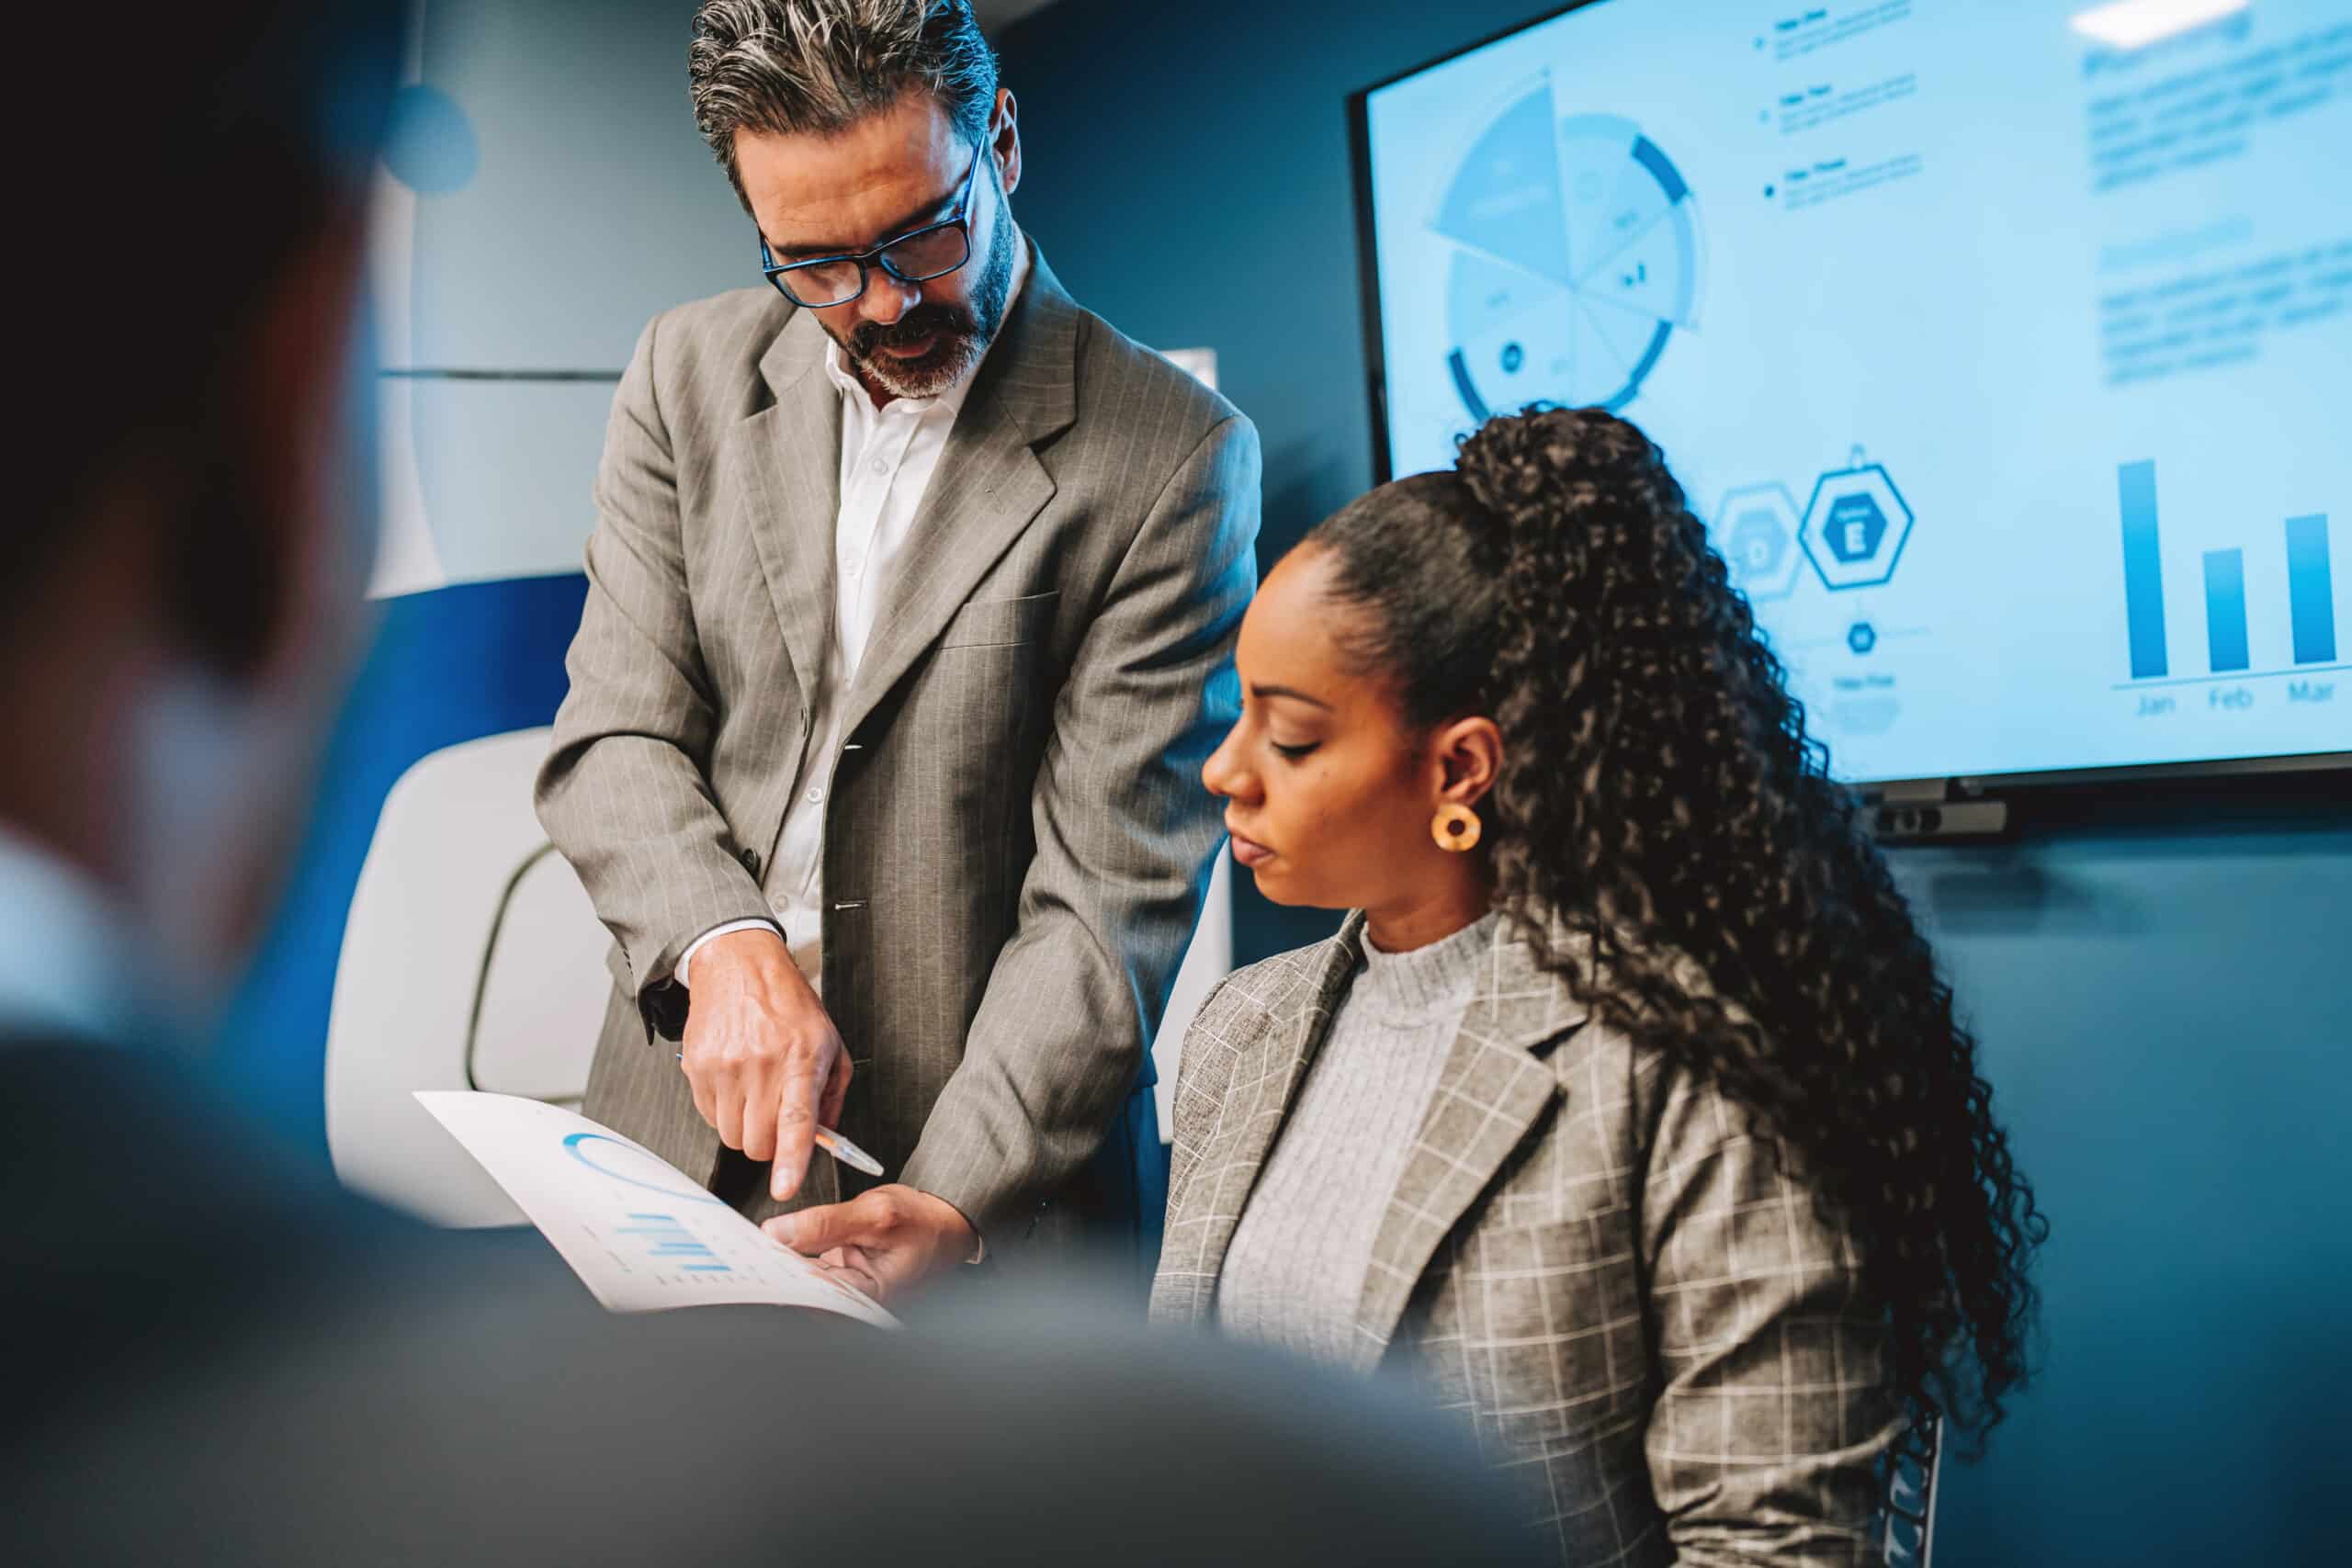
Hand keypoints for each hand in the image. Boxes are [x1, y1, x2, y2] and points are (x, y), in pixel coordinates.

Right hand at [678, 928, 849, 1201]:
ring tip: (756, 1094)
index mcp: (800, 1058)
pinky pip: (710, 1117)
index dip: (790, 1159)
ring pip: (732, 1136)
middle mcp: (760, 1064)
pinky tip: (736, 1083)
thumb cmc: (790, 1006)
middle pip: (758, 1143)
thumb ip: (832, 1095)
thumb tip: (825, 1140)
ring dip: (747, 1129)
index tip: (784, 1187)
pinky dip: (725, 1112)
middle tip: (778, 1123)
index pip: (795, 1119)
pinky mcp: (697, 1067)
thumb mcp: (829, 1042)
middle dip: (770, 1146)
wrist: (739, 966)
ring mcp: (724, 1066)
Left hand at [763, 1185, 976, 1304]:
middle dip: (776, 1272)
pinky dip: (793, 1255)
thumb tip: (777, 1233)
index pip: (812, 1298)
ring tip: (754, 1247)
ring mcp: (848, 1291)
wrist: (945, 1221)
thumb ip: (825, 1223)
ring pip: (803, 1281)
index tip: (753, 1259)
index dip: (780, 1280)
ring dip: (780, 1263)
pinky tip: (774, 1243)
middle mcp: (857, 1303)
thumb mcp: (875, 1214)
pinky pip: (810, 1269)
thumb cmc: (924, 1222)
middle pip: (804, 1293)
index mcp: (870, 1300)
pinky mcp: (842, 1277)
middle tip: (748, 1250)